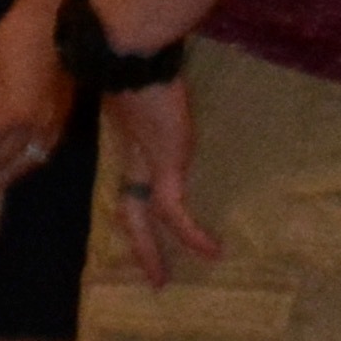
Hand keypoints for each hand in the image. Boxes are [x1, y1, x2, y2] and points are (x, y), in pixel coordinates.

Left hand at [102, 78, 212, 284]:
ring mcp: (147, 166)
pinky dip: (191, 233)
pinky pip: (175, 212)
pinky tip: (213, 251)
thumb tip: (167, 76)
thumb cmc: (147, 61)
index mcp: (130, 144)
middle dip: (137, 244)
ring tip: (163, 281)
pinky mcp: (165, 168)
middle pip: (128, 212)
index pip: (128, 185)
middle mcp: (133, 160)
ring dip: (153, 252)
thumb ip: (158, 93)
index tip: (141, 225)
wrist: (131, 59)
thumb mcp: (154, 84)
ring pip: (144, 221)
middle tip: (149, 276)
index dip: (133, 207)